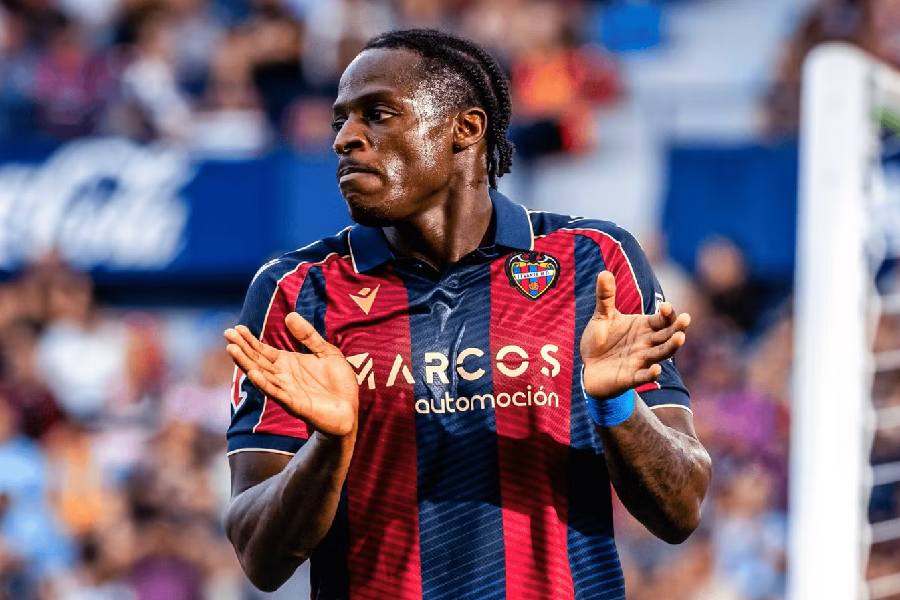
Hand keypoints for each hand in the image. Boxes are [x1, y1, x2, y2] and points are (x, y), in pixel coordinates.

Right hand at [224, 313, 358, 436]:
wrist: (349, 411)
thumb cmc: (338, 383)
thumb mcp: (326, 352)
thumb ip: (308, 336)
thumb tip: (289, 315)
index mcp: (288, 364)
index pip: (263, 350)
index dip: (250, 340)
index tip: (237, 328)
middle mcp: (283, 376)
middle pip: (257, 360)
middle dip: (242, 347)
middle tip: (227, 333)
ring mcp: (286, 390)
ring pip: (262, 375)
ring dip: (247, 363)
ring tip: (232, 349)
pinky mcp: (294, 404)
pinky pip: (276, 392)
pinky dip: (264, 383)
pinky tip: (254, 373)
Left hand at [580, 271, 689, 399]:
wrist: (586, 366)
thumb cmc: (599, 340)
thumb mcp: (602, 316)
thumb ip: (605, 296)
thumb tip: (604, 272)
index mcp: (644, 327)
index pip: (662, 320)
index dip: (667, 313)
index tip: (666, 306)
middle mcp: (647, 343)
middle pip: (667, 335)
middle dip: (677, 327)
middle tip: (686, 319)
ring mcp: (641, 360)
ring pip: (661, 353)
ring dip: (671, 346)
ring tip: (680, 338)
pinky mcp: (631, 377)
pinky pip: (644, 376)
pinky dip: (651, 374)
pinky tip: (657, 370)